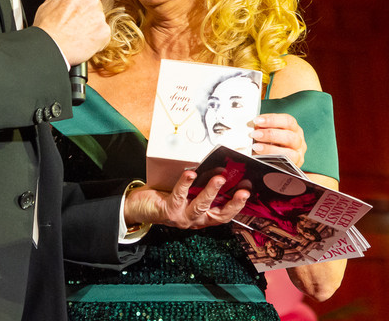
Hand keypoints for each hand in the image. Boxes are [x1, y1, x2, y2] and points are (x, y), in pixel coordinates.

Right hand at [32, 0, 109, 65]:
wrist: (51, 49)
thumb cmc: (47, 29)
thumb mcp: (47, 5)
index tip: (84, 0)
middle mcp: (92, 1)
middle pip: (96, 4)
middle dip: (89, 12)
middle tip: (76, 22)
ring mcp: (99, 17)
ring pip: (99, 19)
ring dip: (92, 26)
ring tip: (77, 34)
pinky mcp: (104, 33)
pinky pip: (103, 34)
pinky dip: (96, 39)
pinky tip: (83, 42)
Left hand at [123, 171, 249, 229]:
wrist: (139, 208)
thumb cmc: (166, 197)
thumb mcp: (189, 194)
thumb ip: (202, 186)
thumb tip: (221, 168)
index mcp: (203, 217)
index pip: (225, 214)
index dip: (238, 205)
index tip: (249, 191)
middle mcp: (195, 220)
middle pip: (218, 215)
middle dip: (233, 203)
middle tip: (243, 190)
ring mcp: (182, 217)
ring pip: (201, 207)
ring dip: (211, 192)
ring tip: (220, 178)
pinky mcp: (169, 211)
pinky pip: (179, 196)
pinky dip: (185, 184)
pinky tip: (191, 174)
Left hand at [251, 113, 306, 166]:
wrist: (279, 161)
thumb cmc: (272, 142)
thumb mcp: (270, 133)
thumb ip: (264, 129)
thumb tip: (253, 126)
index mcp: (294, 128)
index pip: (288, 121)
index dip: (272, 119)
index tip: (257, 120)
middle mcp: (299, 141)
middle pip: (289, 136)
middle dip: (270, 134)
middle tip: (255, 134)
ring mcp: (298, 155)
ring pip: (289, 153)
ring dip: (270, 149)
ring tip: (256, 147)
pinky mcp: (294, 167)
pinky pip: (286, 165)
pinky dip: (273, 161)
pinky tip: (262, 158)